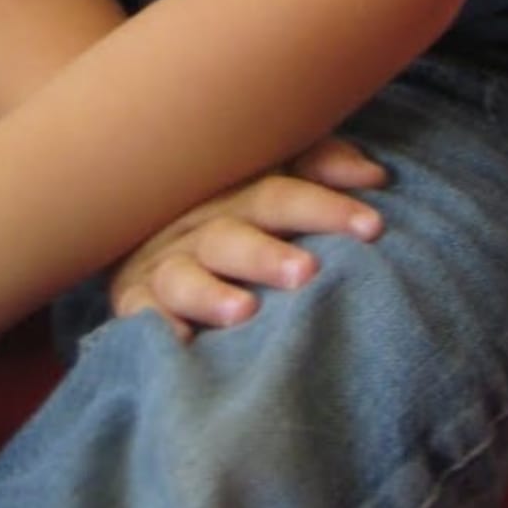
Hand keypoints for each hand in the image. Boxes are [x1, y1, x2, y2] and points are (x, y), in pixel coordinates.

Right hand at [109, 135, 386, 338]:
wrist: (143, 224)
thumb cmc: (236, 212)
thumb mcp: (275, 180)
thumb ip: (321, 167)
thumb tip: (373, 176)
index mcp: (236, 195)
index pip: (279, 195)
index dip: (324, 208)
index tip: (372, 227)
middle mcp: (198, 227)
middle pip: (231, 237)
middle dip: (266, 255)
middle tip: (305, 272)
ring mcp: (164, 265)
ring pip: (183, 277)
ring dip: (210, 293)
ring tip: (244, 311)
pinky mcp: (134, 300)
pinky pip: (140, 315)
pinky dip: (156, 326)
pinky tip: (180, 341)